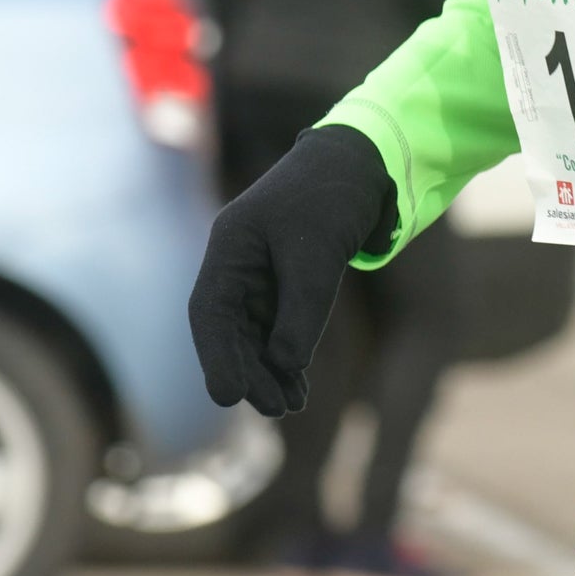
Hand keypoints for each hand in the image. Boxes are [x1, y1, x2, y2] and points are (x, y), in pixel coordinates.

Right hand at [187, 126, 392, 417]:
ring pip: (253, 334)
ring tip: (290, 406)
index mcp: (229, 245)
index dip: (215, 357)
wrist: (363, 165)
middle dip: (249, 372)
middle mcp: (237, 263)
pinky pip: (276, 327)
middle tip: (274, 410)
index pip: (210, 312)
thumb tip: (285, 364)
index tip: (227, 398)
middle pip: (230, 330)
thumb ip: (302, 311)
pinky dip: (286, 356)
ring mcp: (258, 274)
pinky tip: (298, 386)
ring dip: (269, 371)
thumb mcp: (319, 255)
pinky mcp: (283, 281)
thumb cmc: (332, 197)